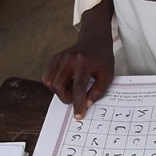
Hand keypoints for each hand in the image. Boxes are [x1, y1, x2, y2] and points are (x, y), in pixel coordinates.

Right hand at [42, 0, 114, 118]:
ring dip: (58, 91)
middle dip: (66, 97)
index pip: (78, 87)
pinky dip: (54, 84)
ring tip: (70, 87)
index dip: (78, 103)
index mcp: (85, 63)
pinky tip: (65, 81)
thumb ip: (98, 91)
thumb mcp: (108, 74)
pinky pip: (47, 77)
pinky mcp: (54, 58)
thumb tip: (85, 104)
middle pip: (59, 86)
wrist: (94, 39)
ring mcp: (59, 57)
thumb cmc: (102, 58)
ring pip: (49, 82)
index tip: (78, 115)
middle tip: (76, 97)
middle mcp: (69, 59)